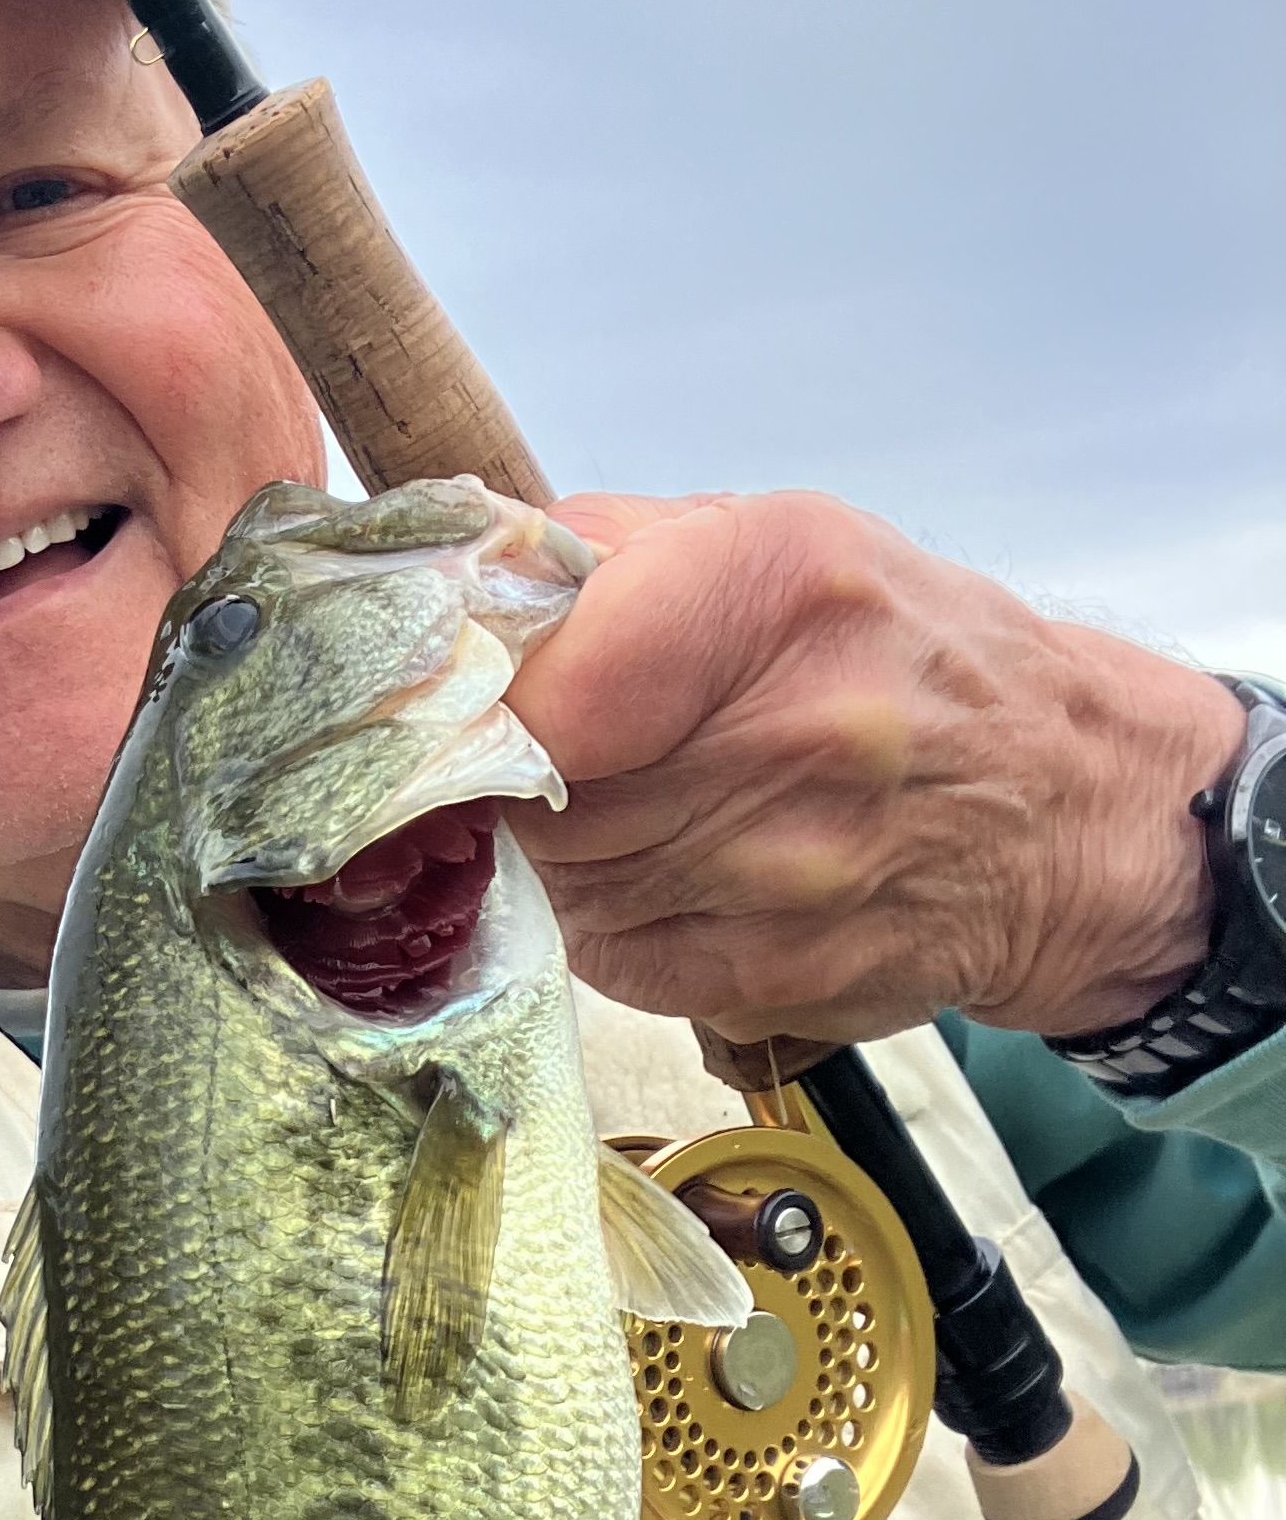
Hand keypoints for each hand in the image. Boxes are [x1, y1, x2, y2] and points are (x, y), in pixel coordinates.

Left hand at [500, 491, 1246, 1044]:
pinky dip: (592, 913)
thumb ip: (607, 551)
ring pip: (549, 873)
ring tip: (592, 806)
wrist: (1069, 814)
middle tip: (504, 756)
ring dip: (536, 847)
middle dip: (490, 773)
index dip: (465, 695)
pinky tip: (645, 872)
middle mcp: (791, 732)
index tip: (449, 700)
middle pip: (526, 781)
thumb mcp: (781, 542)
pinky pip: (596, 949)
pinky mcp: (761, 977)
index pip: (541, 666)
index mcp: (781, 589)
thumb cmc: (904, 658)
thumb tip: (456, 589)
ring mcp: (780, 873)